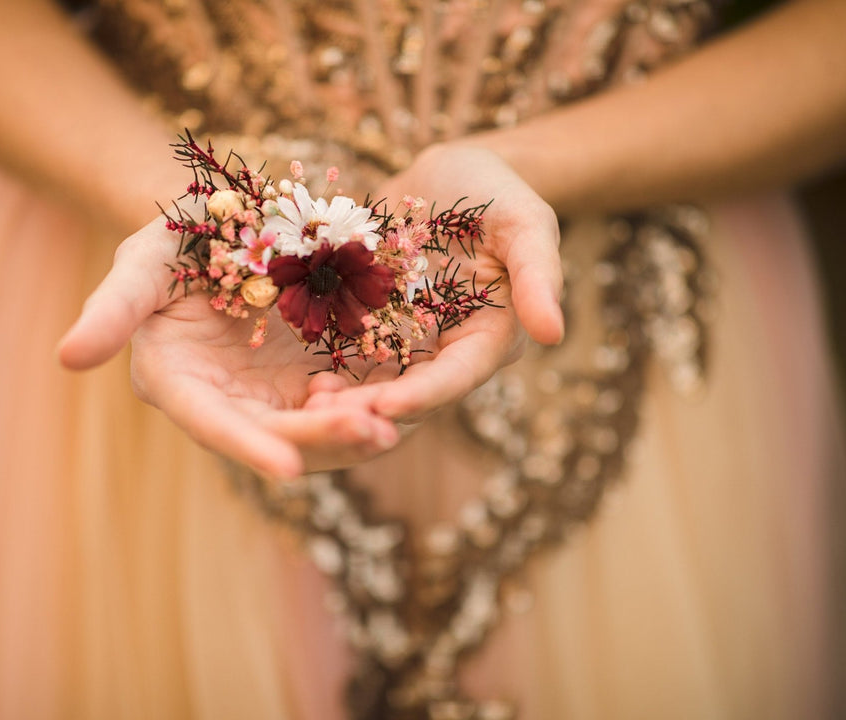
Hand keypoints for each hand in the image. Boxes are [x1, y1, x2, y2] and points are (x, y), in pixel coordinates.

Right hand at [56, 218, 399, 479]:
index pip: (210, 424)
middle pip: (275, 436)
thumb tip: (66, 358)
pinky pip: (346, 400)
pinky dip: (370, 402)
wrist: (223, 226)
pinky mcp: (310, 375)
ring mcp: (271, 393)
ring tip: (393, 423)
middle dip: (322, 442)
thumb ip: (112, 307)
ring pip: (316, 431)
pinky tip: (397, 392)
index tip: (288, 471)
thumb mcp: (142, 261)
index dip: (247, 447)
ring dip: (355, 431)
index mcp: (179, 381)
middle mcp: (227, 400)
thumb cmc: (172, 241)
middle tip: (372, 434)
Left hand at [306, 145, 563, 421]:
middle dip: (370, 410)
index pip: (457, 377)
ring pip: (373, 386)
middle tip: (325, 418)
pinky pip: (345, 356)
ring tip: (303, 406)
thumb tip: (554, 334)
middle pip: (410, 394)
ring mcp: (406, 344)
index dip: (424, 395)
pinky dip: (323, 370)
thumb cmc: (492, 190)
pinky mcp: (369, 328)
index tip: (386, 406)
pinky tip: (291, 377)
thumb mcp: (523, 220)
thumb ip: (538, 273)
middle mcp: (448, 353)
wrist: (443, 173)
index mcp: (491, 337)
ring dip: (341, 401)